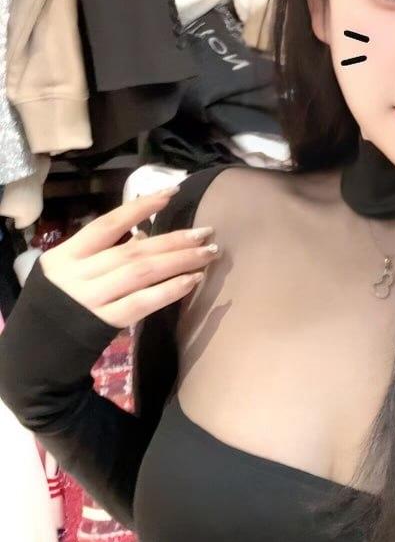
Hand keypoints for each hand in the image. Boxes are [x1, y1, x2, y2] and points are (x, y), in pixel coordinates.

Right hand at [39, 189, 217, 328]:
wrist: (38, 348)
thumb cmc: (59, 301)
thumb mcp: (69, 269)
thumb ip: (102, 252)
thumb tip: (145, 236)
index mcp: (67, 254)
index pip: (108, 223)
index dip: (140, 207)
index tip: (172, 193)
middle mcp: (79, 274)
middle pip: (134, 250)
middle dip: (174, 240)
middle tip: (207, 233)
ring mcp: (92, 299)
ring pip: (142, 272)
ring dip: (180, 261)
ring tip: (208, 254)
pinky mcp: (106, 322)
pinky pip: (143, 302)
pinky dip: (170, 289)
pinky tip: (192, 280)